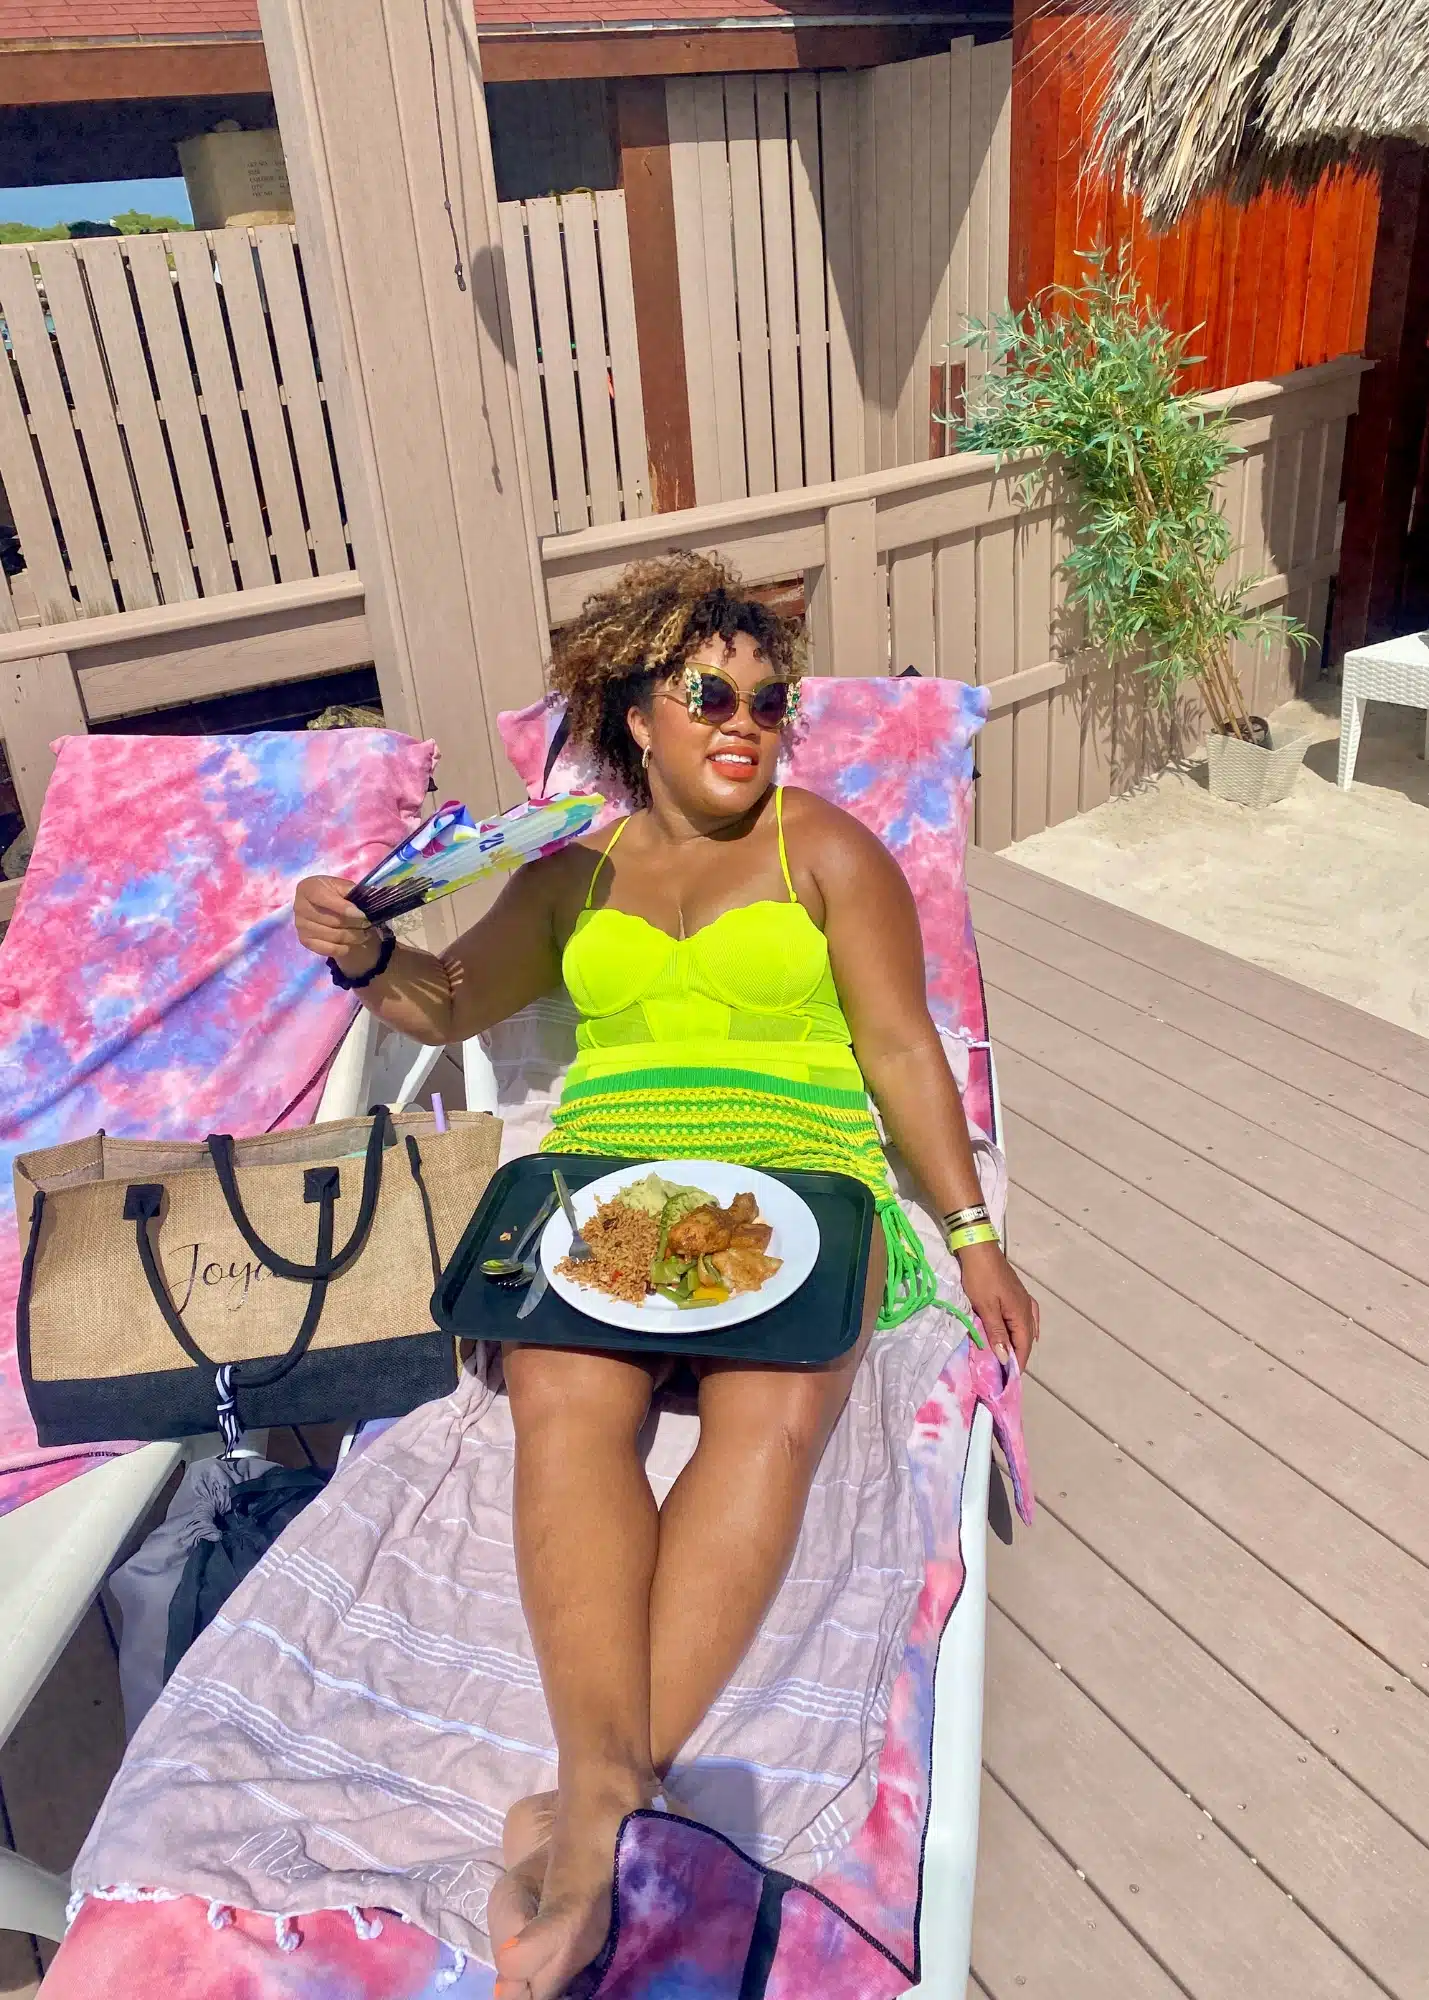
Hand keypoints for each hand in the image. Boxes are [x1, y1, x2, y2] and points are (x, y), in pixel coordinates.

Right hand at [293, 875, 379, 973]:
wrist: (326, 908)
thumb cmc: (337, 895)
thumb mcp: (344, 887)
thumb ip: (352, 891)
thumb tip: (369, 897)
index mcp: (307, 888)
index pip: (322, 898)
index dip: (342, 907)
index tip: (361, 914)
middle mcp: (299, 906)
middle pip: (329, 920)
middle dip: (352, 924)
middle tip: (367, 925)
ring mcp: (300, 925)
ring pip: (330, 935)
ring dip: (351, 937)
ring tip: (364, 934)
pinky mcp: (304, 940)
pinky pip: (325, 948)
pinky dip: (341, 948)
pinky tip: (350, 945)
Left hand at [955, 1241, 1038, 1370]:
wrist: (979, 1249)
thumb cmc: (980, 1278)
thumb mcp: (985, 1307)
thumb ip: (996, 1332)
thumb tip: (1004, 1357)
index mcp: (1021, 1314)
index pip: (1023, 1346)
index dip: (1017, 1363)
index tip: (1009, 1380)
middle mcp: (1027, 1308)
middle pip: (1027, 1339)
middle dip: (1019, 1356)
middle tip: (1007, 1372)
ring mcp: (1023, 1299)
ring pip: (1027, 1328)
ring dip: (1020, 1343)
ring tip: (1011, 1357)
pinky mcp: (1017, 1293)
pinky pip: (1027, 1317)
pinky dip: (1025, 1329)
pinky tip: (1022, 1332)